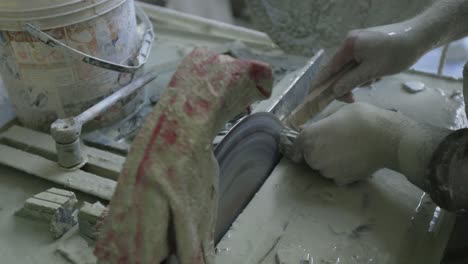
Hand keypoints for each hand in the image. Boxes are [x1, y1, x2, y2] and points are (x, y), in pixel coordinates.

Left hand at [288, 102, 435, 185]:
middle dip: (318, 152)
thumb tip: (321, 129)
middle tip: (335, 144)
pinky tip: (354, 160)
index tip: (303, 147)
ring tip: (347, 151)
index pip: (295, 146)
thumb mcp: (339, 112)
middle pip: (310, 157)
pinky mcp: (340, 181)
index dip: (299, 147)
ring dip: (330, 162)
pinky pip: (337, 176)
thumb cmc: (363, 119)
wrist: (387, 139)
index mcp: (309, 137)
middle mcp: (313, 156)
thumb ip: (324, 124)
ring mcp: (326, 170)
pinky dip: (343, 170)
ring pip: (323, 168)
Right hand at [316, 23, 424, 100]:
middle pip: (339, 69)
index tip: (317, 98)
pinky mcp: (369, 46)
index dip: (321, 84)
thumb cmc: (396, 53)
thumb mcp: (372, 71)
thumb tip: (334, 91)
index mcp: (348, 45)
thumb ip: (350, 81)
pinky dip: (366, 72)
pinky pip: (360, 63)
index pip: (329, 68)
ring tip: (375, 80)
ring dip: (358, 79)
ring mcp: (360, 43)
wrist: (421, 36)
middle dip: (345, 84)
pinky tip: (378, 74)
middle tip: (352, 99)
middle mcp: (350, 42)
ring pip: (351, 68)